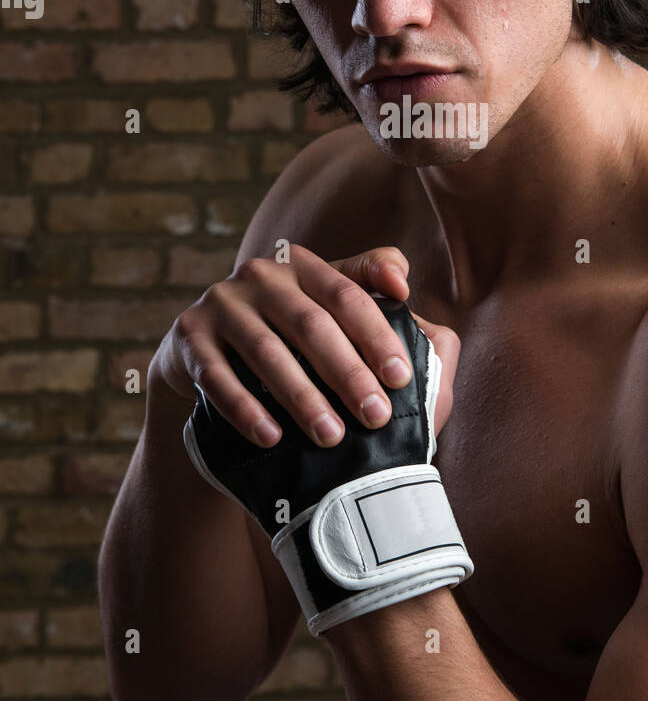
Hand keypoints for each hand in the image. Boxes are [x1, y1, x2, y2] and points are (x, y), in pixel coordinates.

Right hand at [149, 244, 454, 449]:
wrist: (207, 358)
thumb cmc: (291, 337)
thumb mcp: (330, 308)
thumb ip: (374, 292)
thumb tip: (406, 287)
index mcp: (303, 264)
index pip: (347, 294)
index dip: (376, 334)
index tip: (401, 378)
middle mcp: (260, 275)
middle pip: (311, 324)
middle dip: (347, 374)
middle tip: (376, 417)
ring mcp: (220, 303)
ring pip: (266, 352)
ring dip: (301, 397)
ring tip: (331, 436)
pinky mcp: (188, 338)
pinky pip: (217, 376)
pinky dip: (245, 408)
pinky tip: (272, 436)